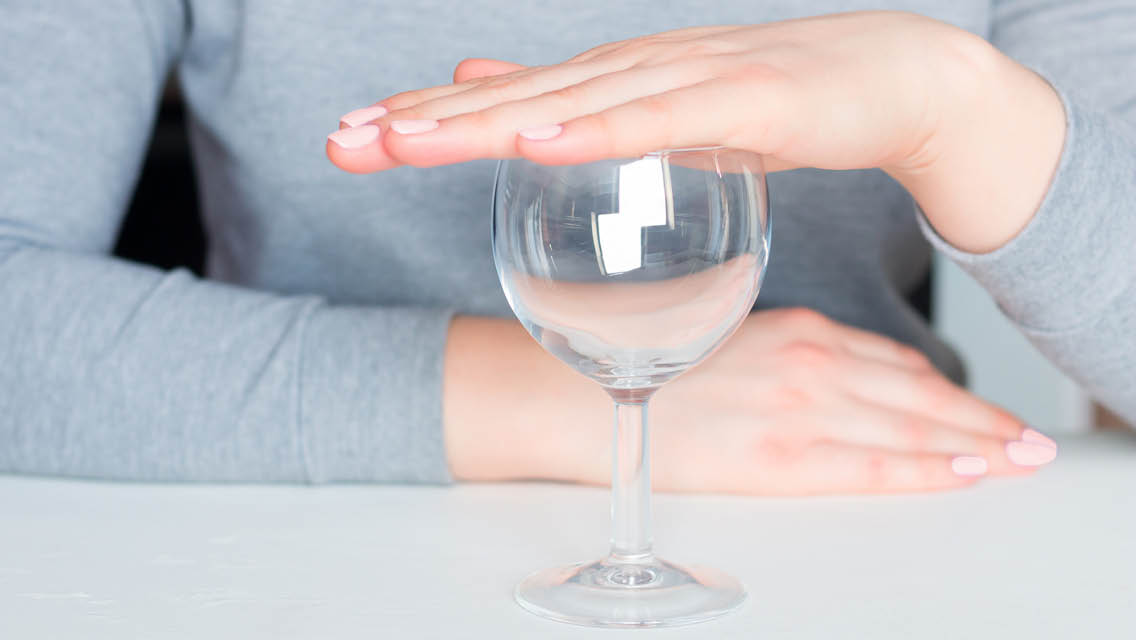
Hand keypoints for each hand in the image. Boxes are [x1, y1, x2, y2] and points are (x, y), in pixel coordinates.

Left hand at [327, 11, 1065, 253]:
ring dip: (480, 124)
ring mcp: (684, 78)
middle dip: (419, 122)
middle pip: (511, 101)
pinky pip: (656, 119)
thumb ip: (600, 120)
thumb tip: (519, 113)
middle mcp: (633, 71)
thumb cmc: (781, 105)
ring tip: (402, 140)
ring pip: (567, 105)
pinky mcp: (741, 99)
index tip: (348, 141)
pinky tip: (536, 140)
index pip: (501, 105)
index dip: (420, 119)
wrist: (894, 81)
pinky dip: (593, 130)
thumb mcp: (675, 120)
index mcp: (613, 84)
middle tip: (340, 141)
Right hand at [444, 309, 1056, 495]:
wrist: (574, 399)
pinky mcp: (780, 457)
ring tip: (1014, 458)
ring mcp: (798, 409)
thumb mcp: (720, 337)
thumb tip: (809, 372)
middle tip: (1024, 438)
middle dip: (978, 418)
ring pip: (909, 428)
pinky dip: (927, 469)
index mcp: (792, 330)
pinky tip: (964, 473)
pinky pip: (873, 467)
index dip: (945, 387)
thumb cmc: (635, 369)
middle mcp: (807, 363)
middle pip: (916, 394)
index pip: (892, 362)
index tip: (979, 404)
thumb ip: (772, 350)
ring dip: (970, 444)